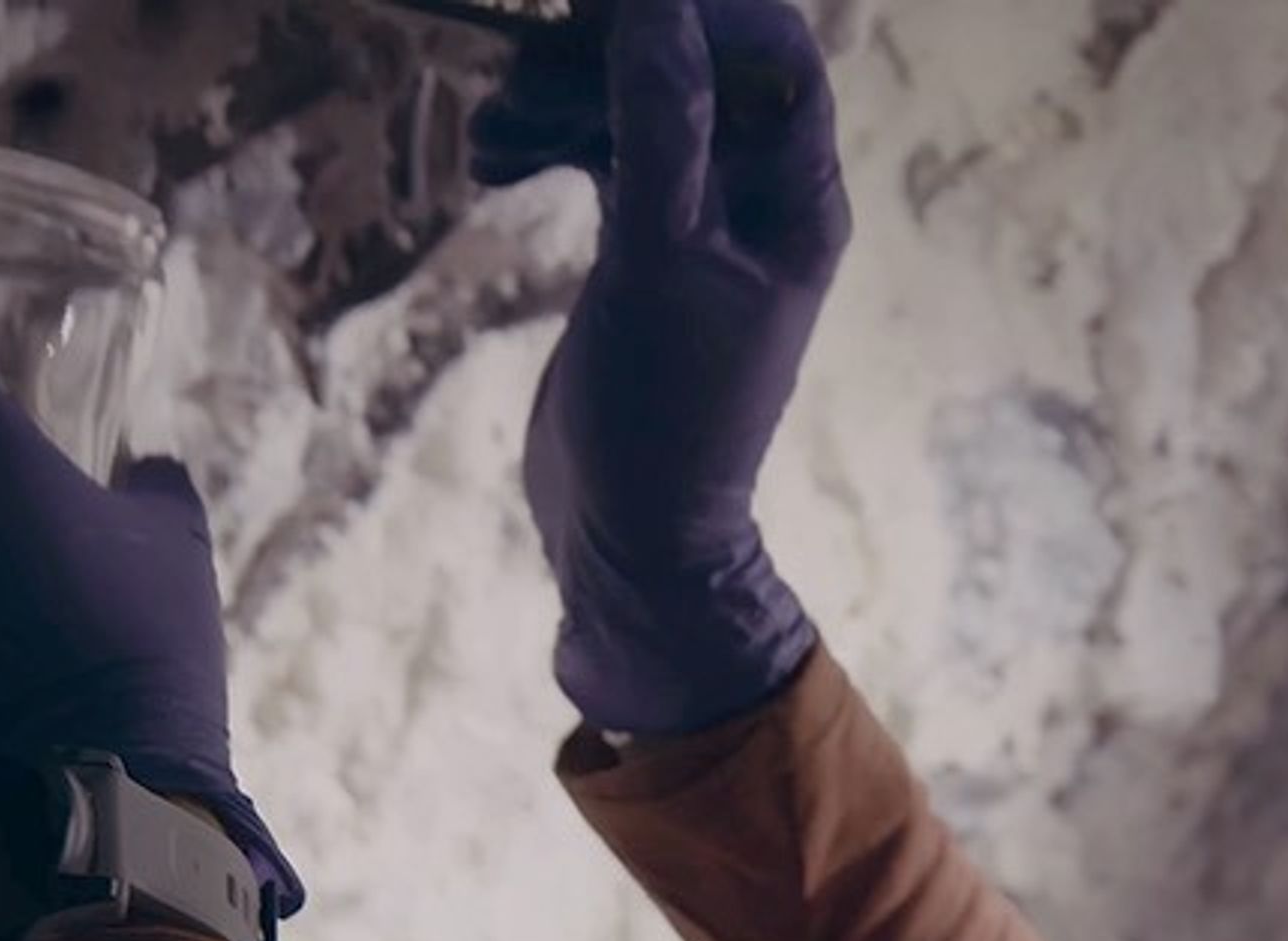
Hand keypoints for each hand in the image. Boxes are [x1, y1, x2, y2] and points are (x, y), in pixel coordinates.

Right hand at [470, 0, 848, 737]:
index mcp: (799, 199)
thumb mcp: (658, 261)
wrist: (630, 540)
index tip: (598, 10)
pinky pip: (602, 156)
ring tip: (489, 128)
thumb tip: (655, 7)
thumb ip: (659, 129)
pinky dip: (549, 143)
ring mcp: (698, 222)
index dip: (694, 14)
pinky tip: (490, 158)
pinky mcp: (641, 250)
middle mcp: (760, 200)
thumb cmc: (664, 416)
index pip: (770, 54)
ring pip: (634, 109)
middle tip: (519, 68)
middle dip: (602, 57)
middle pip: (690, 69)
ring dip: (560, 99)